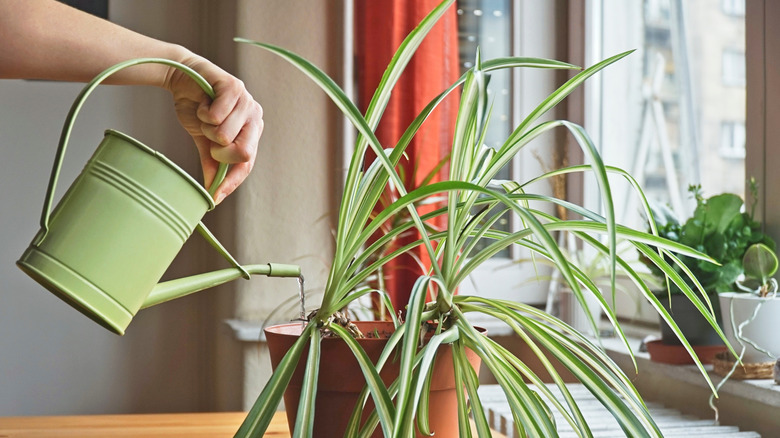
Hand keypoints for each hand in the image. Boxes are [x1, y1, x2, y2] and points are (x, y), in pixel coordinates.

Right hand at [164, 55, 261, 203]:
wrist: (182, 78)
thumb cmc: (197, 108)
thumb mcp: (204, 140)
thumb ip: (212, 163)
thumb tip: (212, 194)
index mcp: (251, 132)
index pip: (247, 164)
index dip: (232, 181)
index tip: (215, 197)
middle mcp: (255, 117)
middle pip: (243, 153)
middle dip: (220, 152)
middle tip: (209, 139)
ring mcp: (247, 101)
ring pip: (225, 135)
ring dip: (207, 129)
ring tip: (205, 115)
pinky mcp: (234, 87)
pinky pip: (217, 116)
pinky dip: (204, 113)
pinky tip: (204, 103)